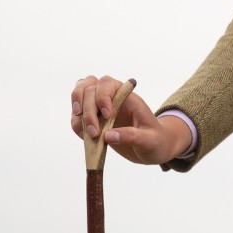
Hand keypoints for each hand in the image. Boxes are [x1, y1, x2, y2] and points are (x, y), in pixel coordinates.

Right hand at [70, 74, 191, 164]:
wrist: (154, 148)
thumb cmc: (156, 140)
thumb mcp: (150, 140)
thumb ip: (132, 136)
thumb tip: (108, 135)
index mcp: (127, 97)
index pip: (107, 83)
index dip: (102, 96)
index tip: (107, 116)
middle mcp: (112, 99)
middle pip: (89, 88)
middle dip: (88, 109)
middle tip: (95, 132)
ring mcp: (101, 109)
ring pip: (79, 96)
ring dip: (78, 114)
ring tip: (87, 133)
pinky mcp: (95, 121)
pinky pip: (77, 116)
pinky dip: (76, 124)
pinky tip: (85, 136)